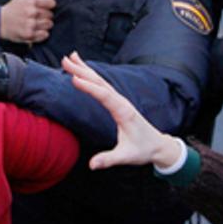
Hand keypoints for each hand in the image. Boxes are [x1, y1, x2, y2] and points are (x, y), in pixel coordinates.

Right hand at [0, 0, 55, 42]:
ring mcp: (30, 25)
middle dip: (47, 15)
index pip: (51, 3)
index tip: (46, 6)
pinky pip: (44, 35)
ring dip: (45, 25)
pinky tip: (36, 30)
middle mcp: (31, 13)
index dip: (49, 5)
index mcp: (31, 1)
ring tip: (38, 23)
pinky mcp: (29, 35)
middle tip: (39, 16)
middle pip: (50, 15)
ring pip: (49, 25)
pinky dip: (42, 34)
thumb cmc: (12, 7)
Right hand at [65, 51, 181, 170]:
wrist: (157, 145)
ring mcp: (119, 100)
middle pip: (100, 82)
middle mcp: (121, 102)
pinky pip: (102, 86)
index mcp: (123, 112)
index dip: (89, 87)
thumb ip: (109, 159)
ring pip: (100, 81)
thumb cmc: (142, 150)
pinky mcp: (117, 102)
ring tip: (70, 58)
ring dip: (85, 69)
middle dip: (82, 70)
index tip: (73, 79)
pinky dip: (91, 76)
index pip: (104, 96)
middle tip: (65, 60)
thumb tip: (92, 165)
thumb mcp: (126, 157)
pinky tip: (82, 70)